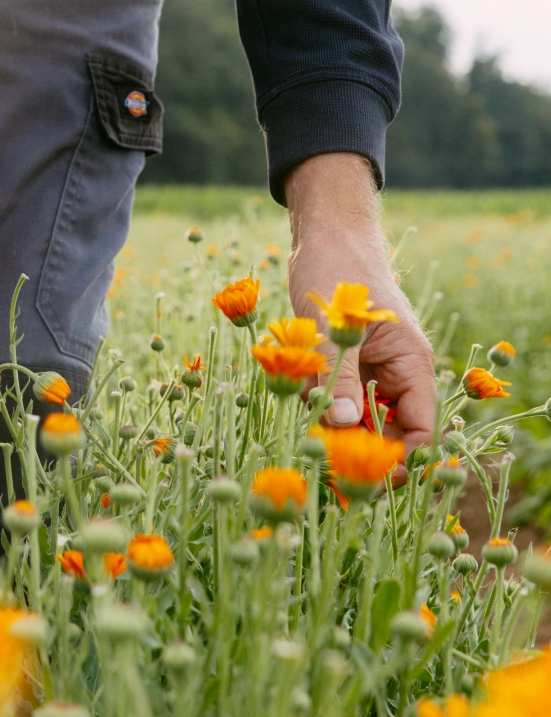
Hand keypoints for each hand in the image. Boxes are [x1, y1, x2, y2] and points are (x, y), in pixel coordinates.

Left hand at [285, 153, 434, 452]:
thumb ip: (337, 377)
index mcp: (410, 363)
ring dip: (331, 424)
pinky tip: (296, 389)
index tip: (367, 480)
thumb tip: (344, 424)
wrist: (324, 236)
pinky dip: (317, 403)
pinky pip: (335, 399)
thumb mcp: (332, 328)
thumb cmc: (336, 270)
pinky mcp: (346, 366)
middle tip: (323, 463)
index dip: (400, 459)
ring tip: (304, 413)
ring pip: (356, 418)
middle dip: (358, 448)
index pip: (421, 427)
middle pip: (388, 431)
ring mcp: (370, 370)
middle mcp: (396, 372)